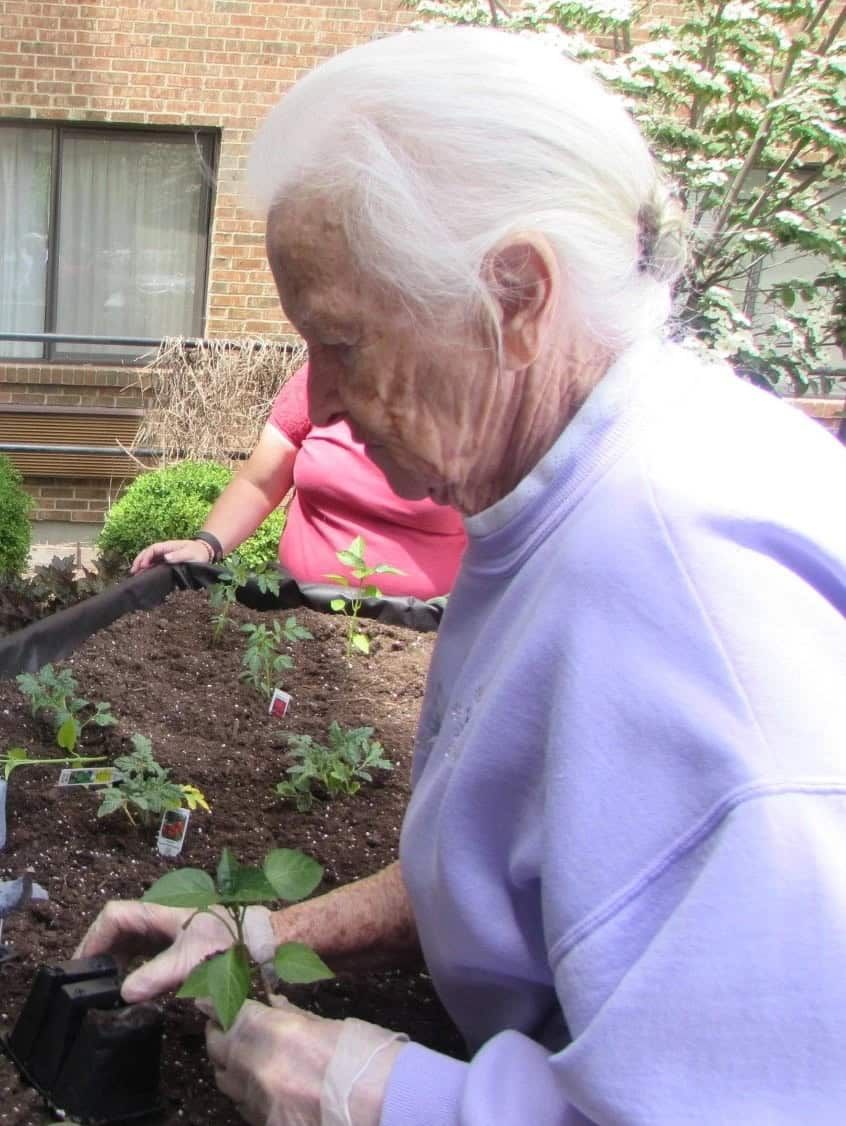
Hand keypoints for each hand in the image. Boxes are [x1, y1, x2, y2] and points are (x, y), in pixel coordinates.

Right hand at [74, 901, 273, 1002]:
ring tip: (102, 989)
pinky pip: (143, 954)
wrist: (261, 942)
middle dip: (100, 952)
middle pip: (117, 929)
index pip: (114, 915)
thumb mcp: (191, 960)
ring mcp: (167, 930)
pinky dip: (131, 969)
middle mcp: (159, 917)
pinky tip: (129, 989)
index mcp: (159, 911)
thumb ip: (157, 975)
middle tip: (87, 984)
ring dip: (114, 962)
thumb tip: (124, 993)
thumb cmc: (228, 942)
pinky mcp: (175, 945)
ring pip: (129, 942)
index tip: (82, 966)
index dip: (93, 937)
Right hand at [130, 539, 212, 573]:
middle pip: (148, 553)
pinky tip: (144, 574)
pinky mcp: (166, 561)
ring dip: (141, 564)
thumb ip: (179, 555)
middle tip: (133, 571)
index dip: (147, 556)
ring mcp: (165, 555)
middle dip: (139, 560)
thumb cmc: (197, 553)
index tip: (143, 566)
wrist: (204, 552)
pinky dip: (147, 568)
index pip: (153, 549)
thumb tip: (166, 557)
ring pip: (149, 558)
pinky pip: (154, 563)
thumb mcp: (190, 553)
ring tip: (135, 574)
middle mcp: (165, 550)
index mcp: (169, 546)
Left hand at [204, 996, 405, 1125]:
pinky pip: (245, 1106)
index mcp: (272, 1033)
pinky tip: (259, 1085)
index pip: (229, 1014)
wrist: (382, 1108)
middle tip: (221, 1023)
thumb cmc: (362, 1057)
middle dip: (218, 1033)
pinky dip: (246, 1092)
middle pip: (219, 1048)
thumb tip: (272, 1004)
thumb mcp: (327, 1025)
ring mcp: (260, 1104)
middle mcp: (256, 1069)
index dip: (215, 1004)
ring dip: (228, 1064)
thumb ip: (292, 1017)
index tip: (205, 998)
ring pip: (226, 1081)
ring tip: (237, 1053)